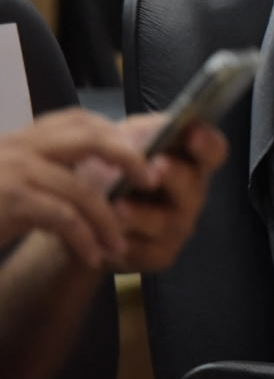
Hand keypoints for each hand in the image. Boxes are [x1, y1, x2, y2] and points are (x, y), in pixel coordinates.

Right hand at [0, 109, 154, 266]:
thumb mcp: (16, 187)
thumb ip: (52, 175)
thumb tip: (109, 176)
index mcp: (21, 140)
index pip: (79, 121)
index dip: (118, 134)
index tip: (146, 154)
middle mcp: (17, 147)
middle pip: (90, 137)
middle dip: (129, 157)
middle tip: (153, 181)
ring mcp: (12, 170)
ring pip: (82, 188)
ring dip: (108, 220)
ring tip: (120, 245)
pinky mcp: (10, 199)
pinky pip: (63, 218)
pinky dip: (85, 239)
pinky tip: (93, 257)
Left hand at [105, 117, 226, 272]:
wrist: (81, 214)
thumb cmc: (111, 171)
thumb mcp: (123, 142)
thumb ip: (143, 131)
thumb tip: (161, 125)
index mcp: (189, 162)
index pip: (213, 151)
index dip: (207, 143)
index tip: (192, 134)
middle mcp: (191, 194)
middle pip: (193, 185)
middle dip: (175, 175)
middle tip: (157, 167)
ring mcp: (179, 226)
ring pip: (166, 221)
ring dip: (142, 214)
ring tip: (119, 206)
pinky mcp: (160, 254)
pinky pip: (146, 250)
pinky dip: (125, 243)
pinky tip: (107, 238)